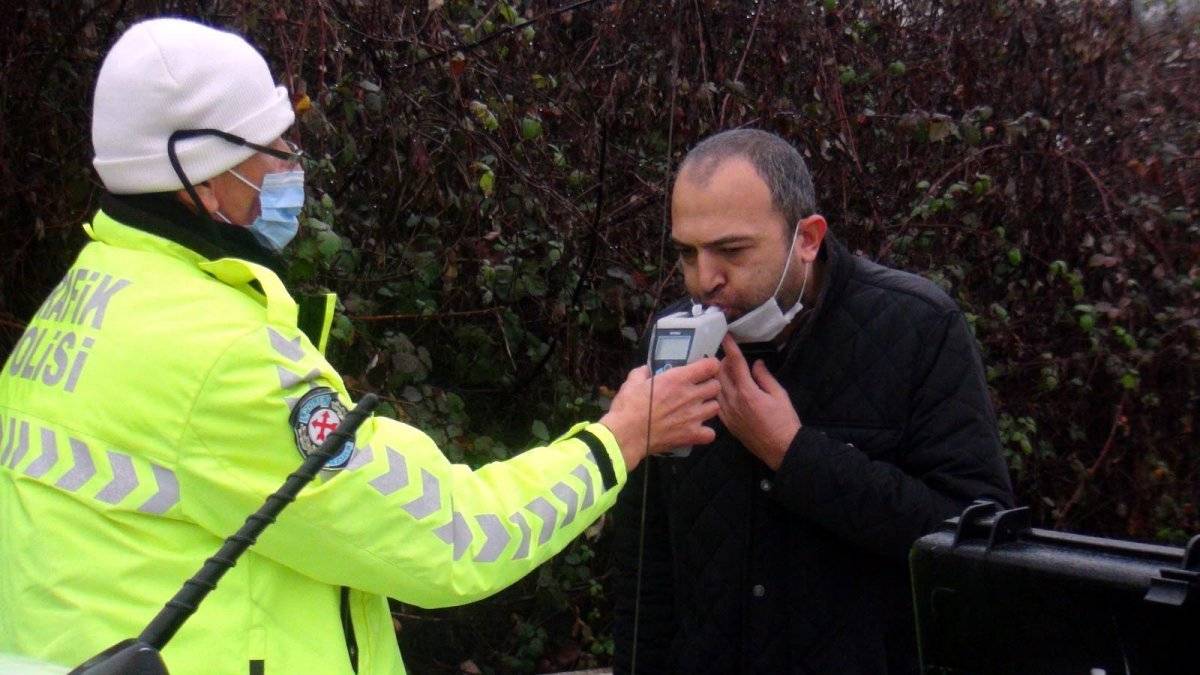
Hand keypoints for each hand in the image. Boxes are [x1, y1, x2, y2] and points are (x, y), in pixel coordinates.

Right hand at [599, 358, 720, 470]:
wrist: (626, 434)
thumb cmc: (628, 406)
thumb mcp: (632, 382)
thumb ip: (642, 373)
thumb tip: (645, 370)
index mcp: (677, 379)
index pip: (710, 366)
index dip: (709, 366)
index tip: (703, 369)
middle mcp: (690, 395)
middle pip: (716, 386)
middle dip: (709, 386)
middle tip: (698, 390)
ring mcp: (694, 416)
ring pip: (716, 407)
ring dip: (708, 407)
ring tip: (697, 410)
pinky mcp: (692, 435)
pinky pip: (710, 433)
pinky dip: (705, 432)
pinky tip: (695, 430)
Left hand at [717, 335, 799, 469]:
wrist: (781, 449)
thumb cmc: (784, 421)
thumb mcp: (780, 395)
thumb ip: (765, 377)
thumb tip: (756, 364)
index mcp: (747, 392)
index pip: (735, 364)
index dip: (730, 348)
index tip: (726, 337)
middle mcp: (733, 401)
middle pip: (721, 374)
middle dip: (723, 362)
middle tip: (730, 357)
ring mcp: (728, 413)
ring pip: (716, 388)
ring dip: (719, 376)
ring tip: (727, 372)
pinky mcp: (727, 423)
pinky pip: (717, 403)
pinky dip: (719, 392)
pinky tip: (725, 390)